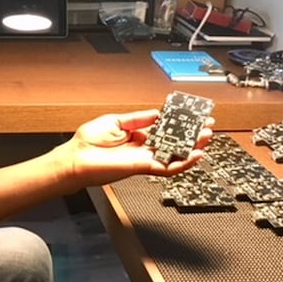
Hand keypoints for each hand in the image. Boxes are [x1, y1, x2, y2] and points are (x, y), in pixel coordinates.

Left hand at [61, 109, 213, 186]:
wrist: (75, 160)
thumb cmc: (87, 143)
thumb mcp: (115, 121)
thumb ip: (138, 119)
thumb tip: (156, 113)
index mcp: (136, 135)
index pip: (163, 128)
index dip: (177, 122)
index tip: (191, 114)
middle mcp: (142, 147)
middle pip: (173, 141)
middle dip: (190, 134)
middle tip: (206, 126)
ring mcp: (144, 158)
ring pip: (174, 155)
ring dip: (192, 148)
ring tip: (206, 139)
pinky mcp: (143, 168)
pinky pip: (167, 167)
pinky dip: (182, 163)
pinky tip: (195, 155)